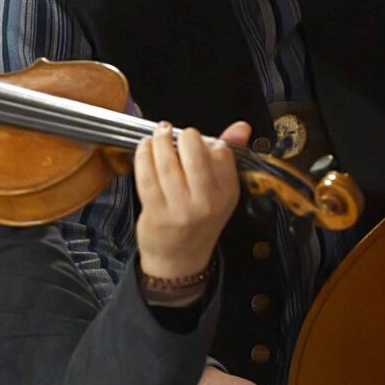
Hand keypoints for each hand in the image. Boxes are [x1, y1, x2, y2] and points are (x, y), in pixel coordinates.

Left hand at [133, 121, 251, 283]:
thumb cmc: (198, 218)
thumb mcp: (220, 191)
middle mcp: (207, 202)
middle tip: (175, 132)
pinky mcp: (157, 213)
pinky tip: (145, 147)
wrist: (179, 258)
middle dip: (183, 135)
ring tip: (159, 134)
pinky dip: (143, 156)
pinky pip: (147, 177)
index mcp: (227, 193)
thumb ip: (228, 155)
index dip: (208, 141)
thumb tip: (242, 126)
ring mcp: (181, 209)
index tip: (199, 143)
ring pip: (167, 163)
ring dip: (160, 141)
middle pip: (194, 153)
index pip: (221, 153)